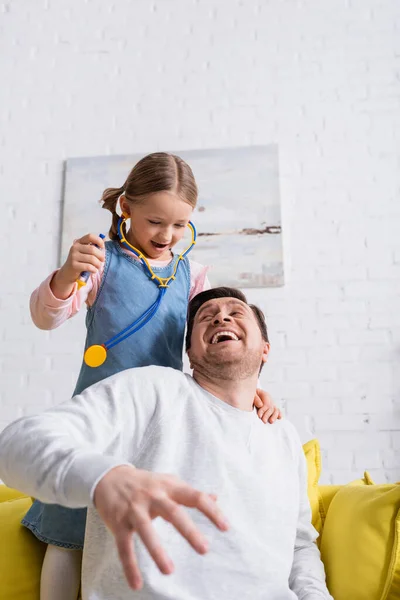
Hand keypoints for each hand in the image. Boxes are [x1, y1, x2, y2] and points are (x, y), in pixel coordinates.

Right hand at [51, 233, 104, 298]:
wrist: (68, 272)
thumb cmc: (80, 262)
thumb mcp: (84, 253)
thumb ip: (92, 248)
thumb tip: (103, 243)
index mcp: (79, 242)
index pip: (90, 236)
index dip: (98, 240)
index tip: (102, 247)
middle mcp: (75, 247)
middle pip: (92, 249)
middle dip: (100, 255)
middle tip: (102, 260)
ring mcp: (73, 256)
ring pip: (91, 258)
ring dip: (98, 264)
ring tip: (98, 267)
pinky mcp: (73, 265)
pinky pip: (88, 266)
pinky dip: (94, 269)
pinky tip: (94, 271)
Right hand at [93, 465, 228, 590]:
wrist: (110, 477)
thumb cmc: (145, 483)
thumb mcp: (168, 482)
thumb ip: (190, 492)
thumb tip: (215, 497)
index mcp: (169, 487)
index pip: (195, 496)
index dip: (211, 511)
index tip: (225, 527)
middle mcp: (153, 496)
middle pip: (173, 512)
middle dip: (189, 531)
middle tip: (204, 549)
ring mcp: (134, 509)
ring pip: (146, 529)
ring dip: (157, 550)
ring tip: (169, 570)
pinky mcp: (119, 522)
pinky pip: (124, 546)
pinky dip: (130, 565)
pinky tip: (136, 584)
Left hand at [254, 388, 281, 423]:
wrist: (251, 395)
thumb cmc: (251, 395)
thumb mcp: (252, 394)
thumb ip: (255, 399)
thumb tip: (260, 405)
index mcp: (264, 395)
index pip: (266, 403)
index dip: (263, 410)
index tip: (259, 416)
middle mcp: (269, 399)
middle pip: (271, 407)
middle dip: (267, 415)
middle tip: (264, 421)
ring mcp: (271, 403)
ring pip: (275, 409)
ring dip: (274, 416)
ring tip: (271, 421)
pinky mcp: (272, 407)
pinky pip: (277, 410)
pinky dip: (278, 414)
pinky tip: (279, 417)